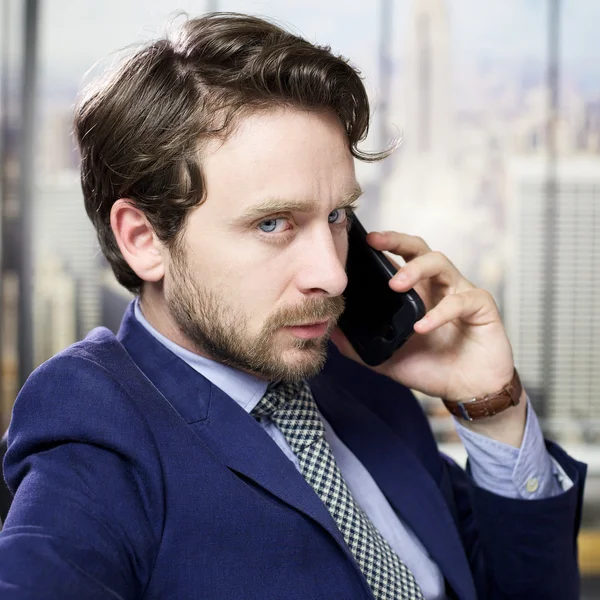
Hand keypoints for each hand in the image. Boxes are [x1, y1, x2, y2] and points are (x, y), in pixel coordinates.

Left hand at [331, 231, 514, 401]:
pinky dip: (441, 311)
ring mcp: (460, 293)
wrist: (467, 391)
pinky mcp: (482, 308)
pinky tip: (423, 326)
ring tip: (396, 285)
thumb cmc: (431, 367)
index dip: (381, 246)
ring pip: (441, 263)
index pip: (398, 259)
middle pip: (419, 249)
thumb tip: (330, 331)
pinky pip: (462, 300)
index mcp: (416, 293)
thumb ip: (359, 346)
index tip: (358, 241)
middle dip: (396, 240)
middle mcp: (438, 286)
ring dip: (415, 269)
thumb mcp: (387, 357)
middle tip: (375, 241)